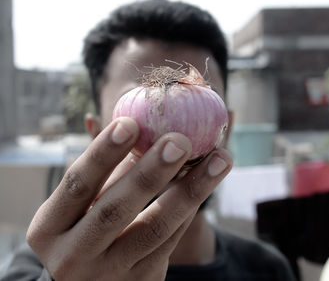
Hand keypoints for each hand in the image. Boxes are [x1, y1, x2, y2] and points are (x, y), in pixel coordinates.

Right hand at [26, 117, 231, 280]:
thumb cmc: (84, 233)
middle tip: (181, 140)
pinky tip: (207, 181)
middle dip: (150, 172)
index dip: (102, 152)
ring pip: (154, 228)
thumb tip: (139, 124)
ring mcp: (108, 274)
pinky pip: (171, 240)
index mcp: (49, 228)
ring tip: (220, 159)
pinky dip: (189, 208)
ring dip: (191, 190)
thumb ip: (105, 173)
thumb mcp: (82, 208)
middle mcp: (73, 255)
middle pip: (114, 209)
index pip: (76, 184)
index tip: (130, 123)